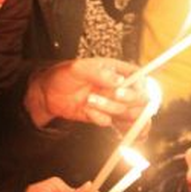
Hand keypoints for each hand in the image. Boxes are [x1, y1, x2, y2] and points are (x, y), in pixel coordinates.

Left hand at [25, 57, 142, 128]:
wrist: (48, 95)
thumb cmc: (64, 75)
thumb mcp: (78, 68)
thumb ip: (98, 73)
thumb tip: (119, 81)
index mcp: (118, 71)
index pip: (141, 79)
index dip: (138, 88)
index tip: (121, 91)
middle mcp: (120, 88)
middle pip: (141, 100)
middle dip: (126, 101)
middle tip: (111, 96)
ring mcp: (114, 104)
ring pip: (128, 114)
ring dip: (110, 109)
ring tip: (90, 101)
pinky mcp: (106, 117)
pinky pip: (111, 123)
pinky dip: (100, 119)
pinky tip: (88, 112)